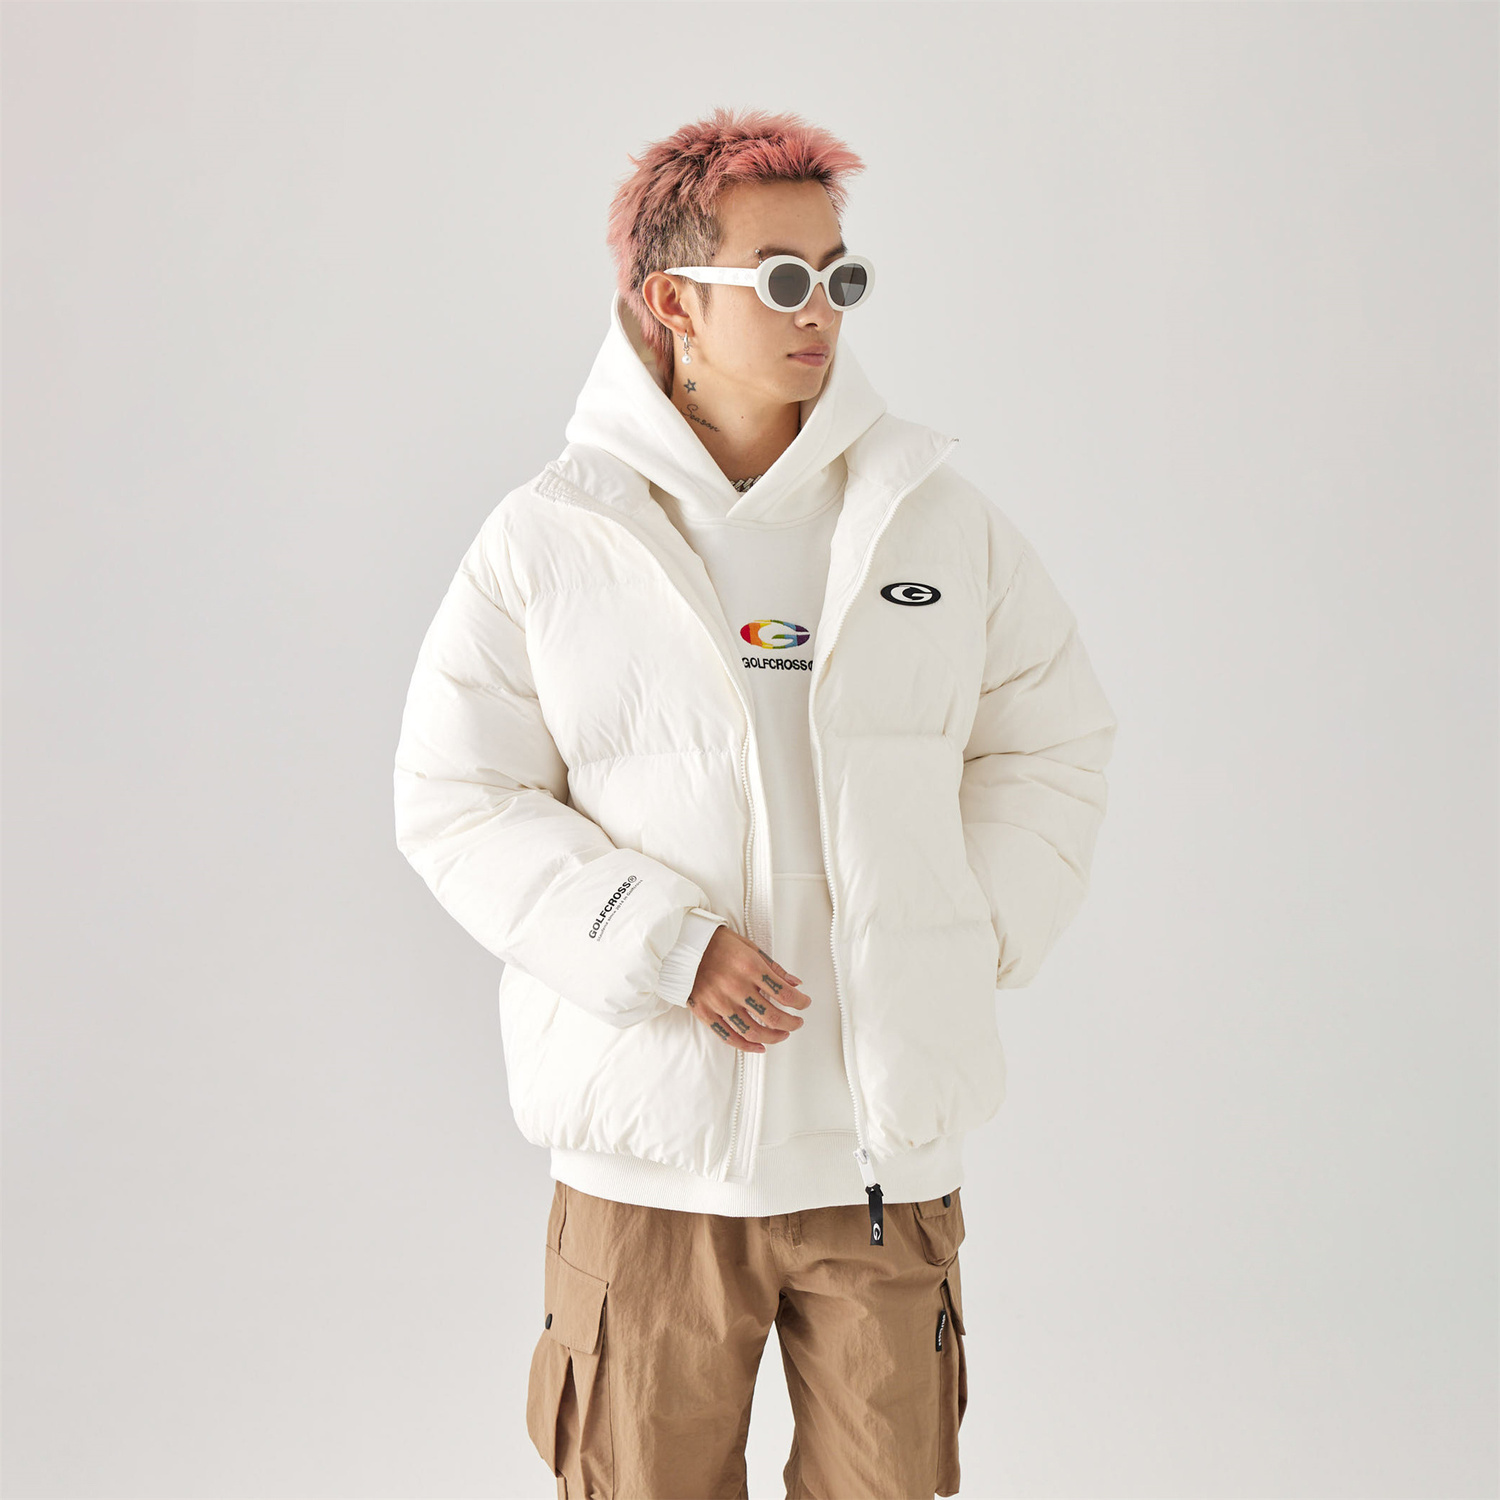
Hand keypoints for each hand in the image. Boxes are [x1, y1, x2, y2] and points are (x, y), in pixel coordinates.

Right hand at [685, 926, 809, 1051]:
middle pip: (773, 1017)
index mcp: (750, 968)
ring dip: (774, 1037)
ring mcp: (720, 1003)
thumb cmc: (716, 943)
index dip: (800, 1003)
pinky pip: (729, 1036)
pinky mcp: (706, 1013)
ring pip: (753, 1032)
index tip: (804, 1004)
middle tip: (797, 1022)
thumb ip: (773, 968)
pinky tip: (759, 1046)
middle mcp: (736, 987)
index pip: (785, 994)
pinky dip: (747, 1047)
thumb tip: (794, 983)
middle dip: (792, 1023)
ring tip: (782, 1034)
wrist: (682, 946)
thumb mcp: (750, 947)